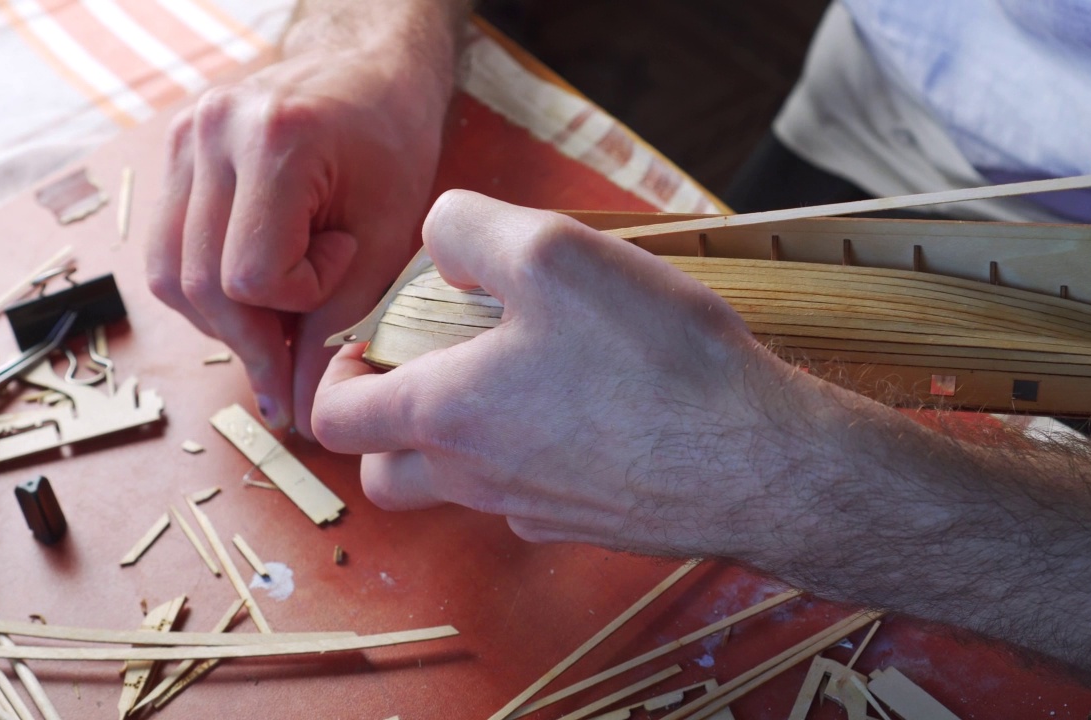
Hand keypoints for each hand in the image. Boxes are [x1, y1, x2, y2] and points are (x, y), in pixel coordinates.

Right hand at [146, 40, 450, 433]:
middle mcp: (210, 131)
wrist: (370, 74)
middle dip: (248, 339)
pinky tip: (251, 292)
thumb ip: (338, 321)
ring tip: (277, 320)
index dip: (297, 300)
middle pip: (196, 282)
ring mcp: (180, 138)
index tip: (343, 267)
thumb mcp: (386, 237)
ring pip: (168, 274)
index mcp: (275, 139)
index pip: (250, 276)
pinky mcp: (170, 152)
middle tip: (291, 365)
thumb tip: (293, 412)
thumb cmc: (391, 148)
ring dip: (221, 319)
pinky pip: (167, 249)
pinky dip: (206, 287)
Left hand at [312, 191, 867, 557]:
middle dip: (387, 426)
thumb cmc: (652, 358)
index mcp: (446, 415)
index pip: (335, 419)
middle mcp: (478, 480)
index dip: (334, 377)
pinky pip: (530, 500)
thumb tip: (439, 248)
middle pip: (385, 474)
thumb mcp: (553, 250)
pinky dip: (531, 460)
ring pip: (458, 492)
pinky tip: (589, 413)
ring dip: (459, 444)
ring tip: (516, 381)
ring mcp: (534, 513)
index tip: (372, 343)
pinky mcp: (589, 526)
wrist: (756, 463)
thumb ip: (470, 231)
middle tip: (432, 370)